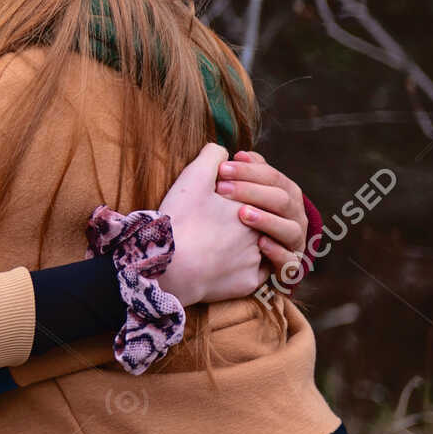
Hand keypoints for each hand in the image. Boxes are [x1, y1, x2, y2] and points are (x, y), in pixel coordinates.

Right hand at [156, 143, 264, 305]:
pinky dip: (244, 268)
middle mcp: (262, 233)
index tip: (219, 195)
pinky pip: (256, 274)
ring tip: (228, 240)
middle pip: (261, 221)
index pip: (256, 195)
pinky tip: (227, 262)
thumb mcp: (194, 177)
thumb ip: (212, 156)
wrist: (169, 264)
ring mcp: (258, 260)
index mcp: (252, 207)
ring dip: (252, 243)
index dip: (239, 191)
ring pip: (263, 249)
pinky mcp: (249, 283)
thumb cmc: (181, 219)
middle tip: (224, 219)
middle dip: (249, 218)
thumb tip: (222, 150)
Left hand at [216, 150, 308, 281]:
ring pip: (290, 229)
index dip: (249, 171)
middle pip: (283, 200)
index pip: (274, 178)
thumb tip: (242, 154)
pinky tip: (259, 244)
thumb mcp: (242, 192)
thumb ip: (246, 172)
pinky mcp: (290, 267)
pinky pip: (290, 261)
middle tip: (222, 189)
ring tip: (242, 214)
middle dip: (252, 192)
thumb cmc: (237, 218)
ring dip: (267, 220)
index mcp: (287, 195)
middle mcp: (296, 218)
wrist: (235, 258)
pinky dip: (277, 252)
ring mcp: (295, 243)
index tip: (222, 168)